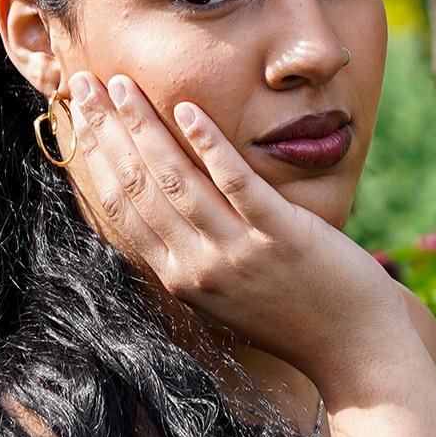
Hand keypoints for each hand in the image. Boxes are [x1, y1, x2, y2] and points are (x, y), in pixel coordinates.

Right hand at [63, 67, 414, 391]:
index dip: (95, 159)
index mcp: (180, 278)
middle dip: (105, 133)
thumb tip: (164, 208)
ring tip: (123, 85)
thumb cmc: (295, 317)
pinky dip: (209, 146)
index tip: (78, 117)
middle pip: (138, 189)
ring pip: (176, 182)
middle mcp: (199, 267)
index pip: (122, 209)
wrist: (356, 353)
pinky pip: (237, 186)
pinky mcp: (282, 237)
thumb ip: (193, 254)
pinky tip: (189, 110)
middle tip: (83, 83)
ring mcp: (239, 253)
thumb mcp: (226, 294)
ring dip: (143, 129)